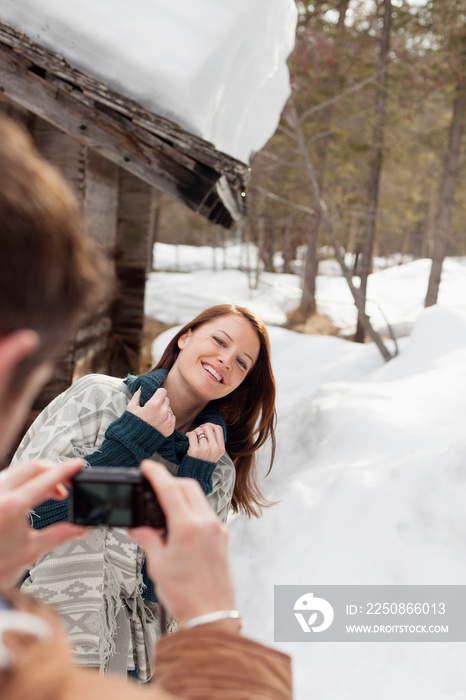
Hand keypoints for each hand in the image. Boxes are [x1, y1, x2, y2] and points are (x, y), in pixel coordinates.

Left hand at [0, 459, 86, 587]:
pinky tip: (32, 494)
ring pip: (18, 470)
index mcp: (10, 506)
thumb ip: (60, 535)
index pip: (45, 479)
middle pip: (32, 467)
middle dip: (54, 471)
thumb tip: (80, 529)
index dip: (65, 470)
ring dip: (39, 476)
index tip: (78, 465)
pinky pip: (8, 478)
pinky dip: (25, 481)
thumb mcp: (31, 552)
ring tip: (54, 492)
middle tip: (69, 483)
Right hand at [126, 387, 175, 437]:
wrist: (135, 442)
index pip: (163, 391)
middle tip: (152, 408)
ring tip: (154, 416)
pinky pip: (172, 418)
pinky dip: (167, 419)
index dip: (157, 393)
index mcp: (154, 405)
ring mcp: (168, 421)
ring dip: (164, 410)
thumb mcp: (131, 407)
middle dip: (160, 401)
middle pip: (167, 400)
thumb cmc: (132, 423)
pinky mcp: (171, 429)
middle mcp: (163, 413)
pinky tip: (158, 423)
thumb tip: (142, 386)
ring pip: (170, 409)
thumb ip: (138, 394)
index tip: (153, 397)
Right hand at [128, 460, 235, 625]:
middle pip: (187, 486)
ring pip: (198, 497)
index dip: (156, 473)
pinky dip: (191, 508)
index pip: (170, 488)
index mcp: (187, 527)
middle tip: (153, 483)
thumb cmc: (187, 596)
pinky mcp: (222, 536)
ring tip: (163, 504)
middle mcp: (206, 523)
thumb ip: (147, 539)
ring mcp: (217, 529)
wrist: (210, 616)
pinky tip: (178, 520)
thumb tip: (138, 528)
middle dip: (169, 480)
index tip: (147, 466)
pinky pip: (205, 511)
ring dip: (181, 493)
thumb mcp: (158, 565)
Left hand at [186, 423, 224, 462]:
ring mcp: (205, 449)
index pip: (218, 428)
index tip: (204, 428)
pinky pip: (192, 434)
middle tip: (197, 433)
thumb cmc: (204, 461)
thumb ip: (215, 442)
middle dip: (201, 428)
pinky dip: (188, 435)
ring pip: (199, 430)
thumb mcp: (215, 453)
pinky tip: (188, 439)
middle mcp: (214, 448)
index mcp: (221, 448)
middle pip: (208, 427)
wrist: (196, 474)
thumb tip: (209, 426)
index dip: (210, 425)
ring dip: (194, 432)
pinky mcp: (195, 450)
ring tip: (193, 438)